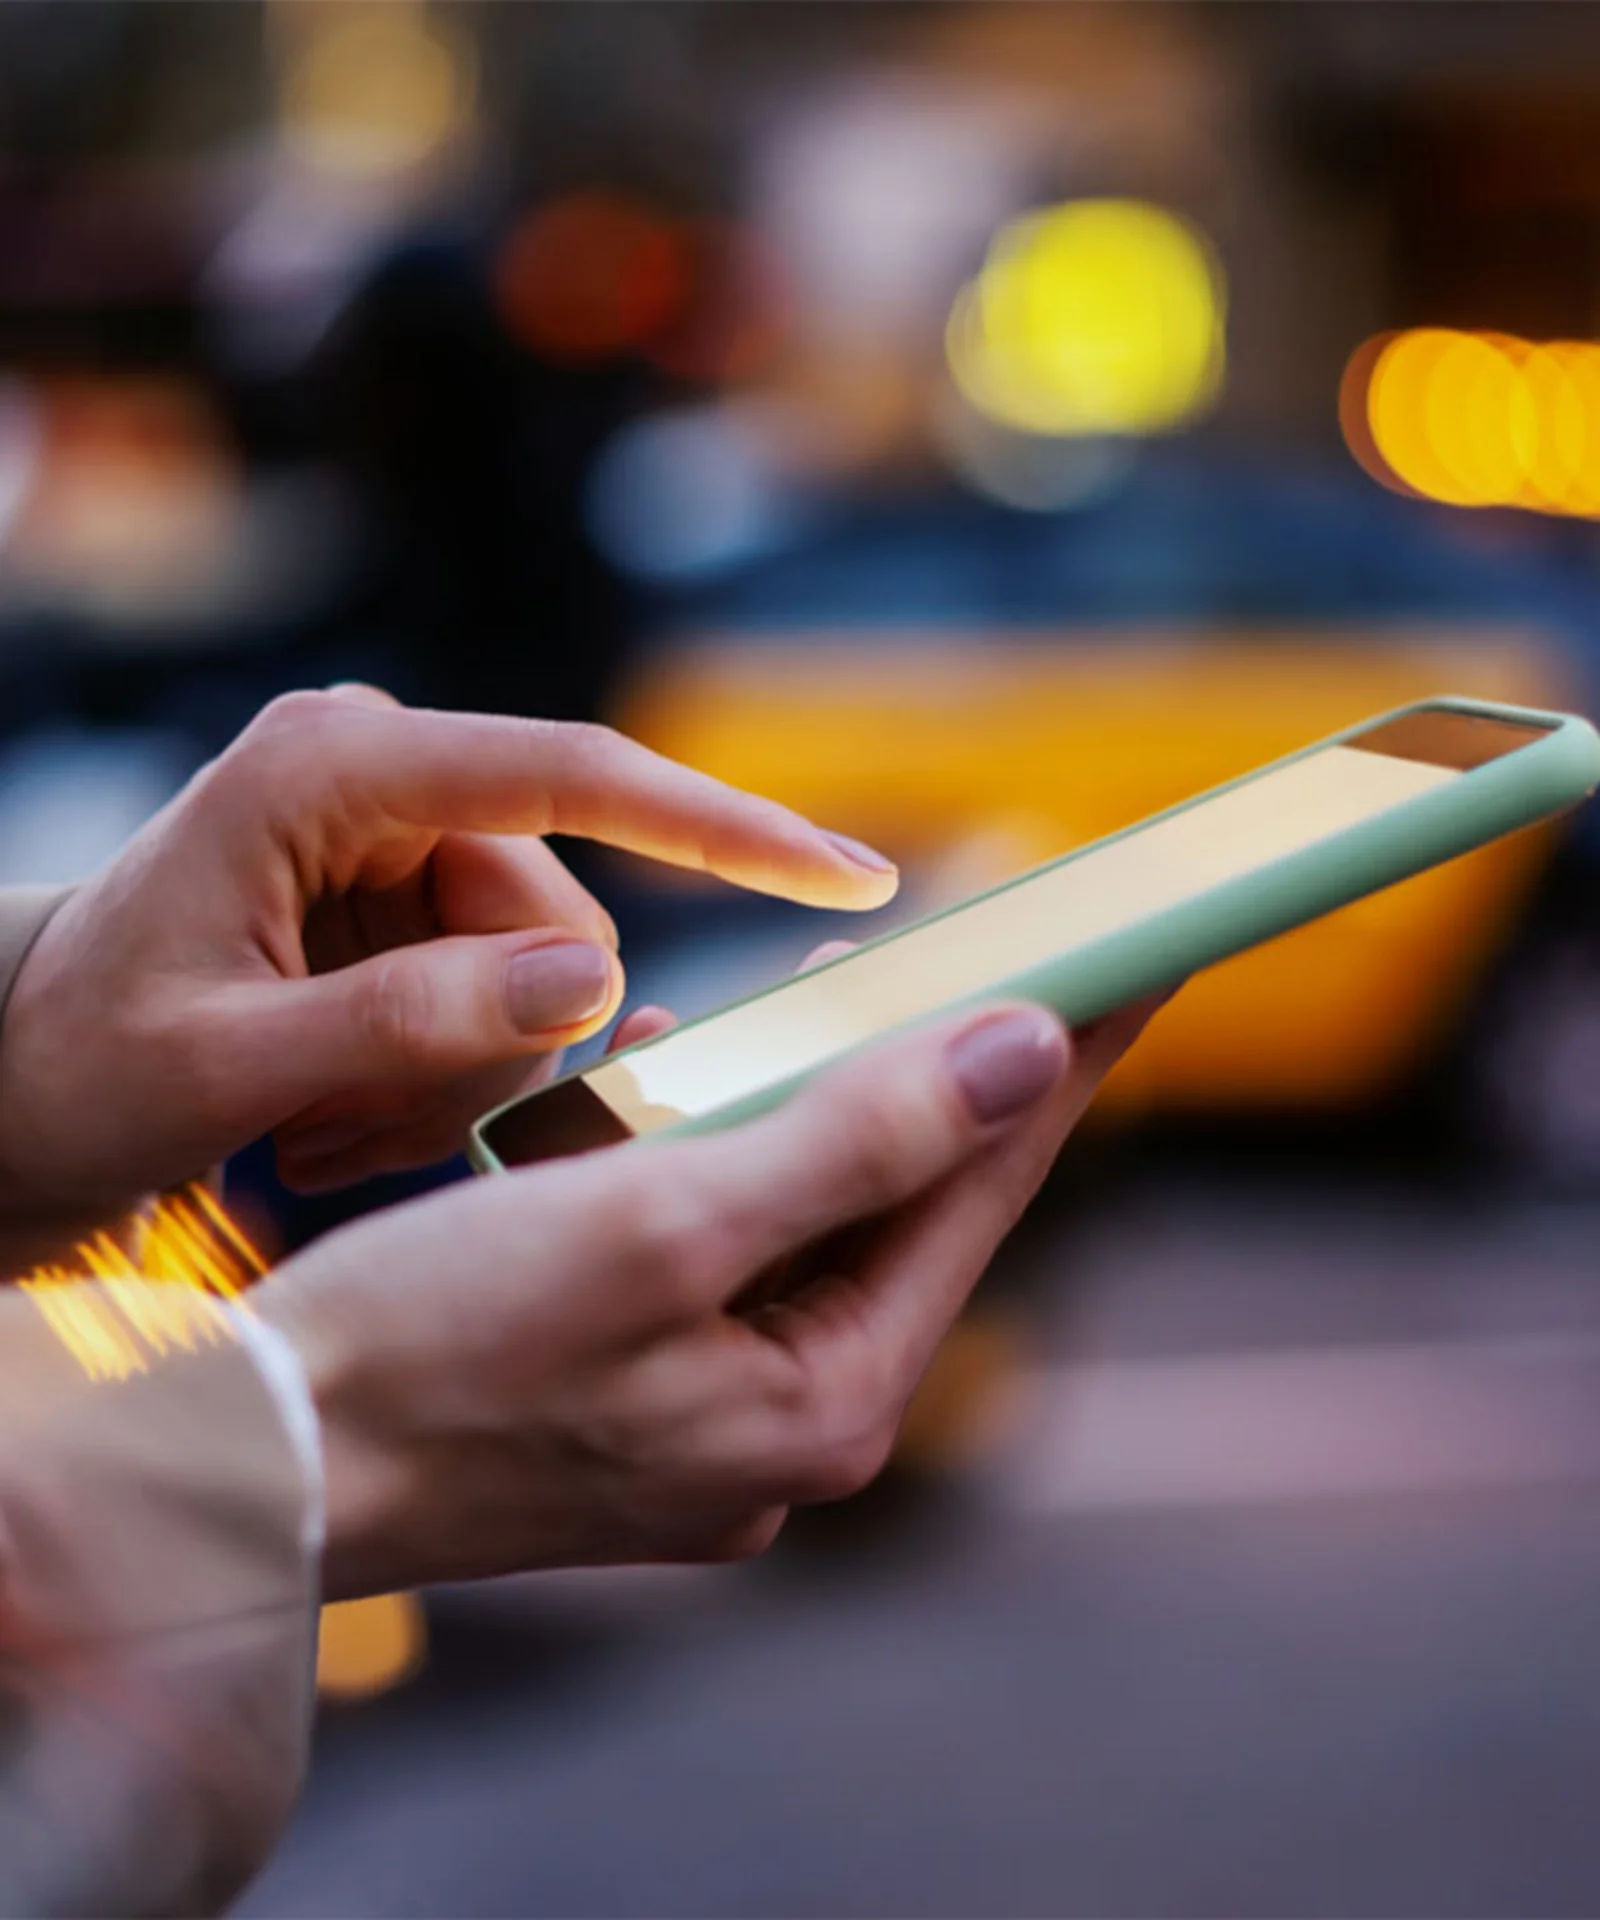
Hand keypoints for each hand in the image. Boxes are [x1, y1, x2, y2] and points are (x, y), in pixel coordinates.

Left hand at [0, 689, 895, 1255]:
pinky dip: (447, 1078)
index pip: (576, 775)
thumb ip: (406, 1021)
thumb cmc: (72, 1068)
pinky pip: (507, 993)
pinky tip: (338, 1115)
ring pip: (547, 970)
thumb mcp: (218, 1066)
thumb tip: (594, 985)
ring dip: (463, 1077)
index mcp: (333, 766)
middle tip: (359, 1138)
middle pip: (565, 913)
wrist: (6, 1078)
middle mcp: (383, 773)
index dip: (726, 828)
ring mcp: (400, 832)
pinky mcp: (408, 890)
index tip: (851, 880)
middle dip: (497, 1046)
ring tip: (330, 1130)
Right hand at [253, 991, 1163, 1598]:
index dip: (1059, 1059)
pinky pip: (714, 1248)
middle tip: (998, 949)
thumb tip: (1026, 1053)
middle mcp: (784, 1422)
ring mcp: (711, 1416)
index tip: (1133, 957)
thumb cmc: (437, 1347)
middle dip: (938, 1070)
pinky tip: (675, 1080)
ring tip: (838, 991)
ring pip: (804, 1220)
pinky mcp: (637, 1389)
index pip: (980, 1190)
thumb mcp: (662, 1223)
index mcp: (822, 1402)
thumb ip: (857, 1139)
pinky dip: (709, 1155)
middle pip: (902, 1205)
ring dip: (814, 1101)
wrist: (257, 1463)